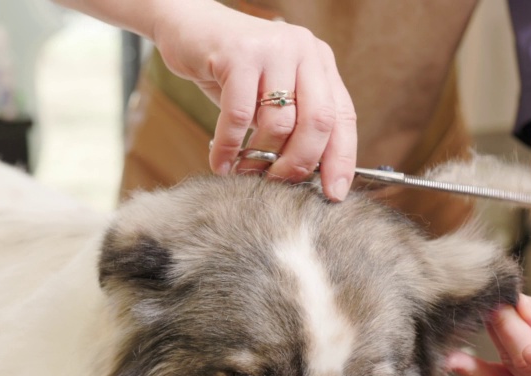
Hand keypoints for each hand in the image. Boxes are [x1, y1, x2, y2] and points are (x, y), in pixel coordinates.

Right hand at [151, 2, 356, 199]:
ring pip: (279, 122)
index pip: (342, 117)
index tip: (333, 194)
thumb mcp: (270, 93)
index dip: (341, 159)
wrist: (188, 26)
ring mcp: (273, 49)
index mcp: (319, 62)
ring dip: (260, 158)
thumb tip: (307, 177)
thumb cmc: (230, 70)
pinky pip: (239, 116)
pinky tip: (220, 162)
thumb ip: (293, 123)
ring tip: (245, 172)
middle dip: (299, 163)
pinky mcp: (239, 54)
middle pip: (317, 122)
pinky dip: (228, 146)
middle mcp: (303, 50)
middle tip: (278, 184)